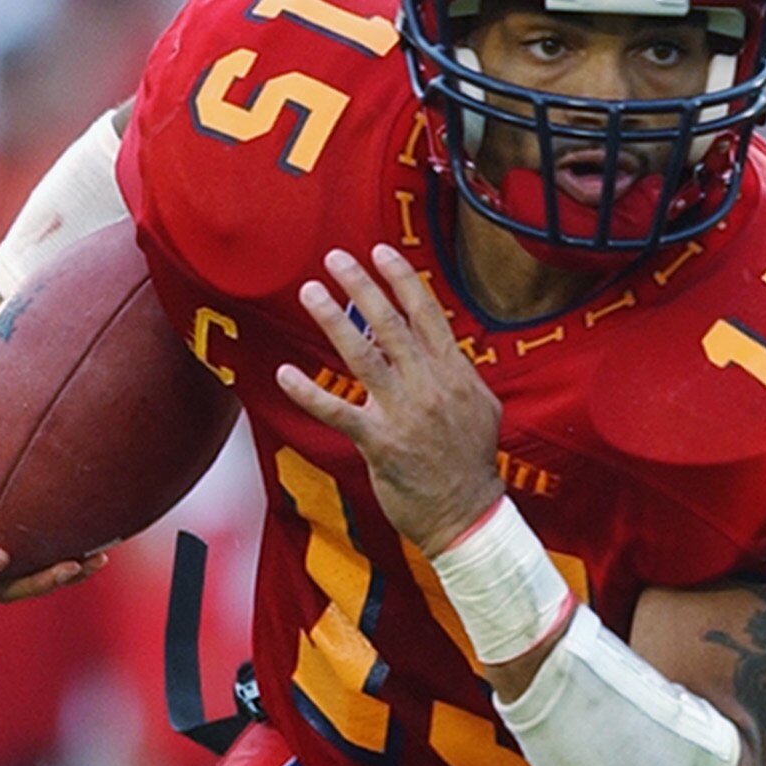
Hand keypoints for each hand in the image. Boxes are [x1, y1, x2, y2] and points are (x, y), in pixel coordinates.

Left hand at [277, 245, 501, 556]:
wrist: (468, 514)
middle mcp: (429, 385)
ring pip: (363, 354)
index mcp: (454, 372)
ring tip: (310, 292)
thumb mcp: (481, 407)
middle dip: (361, 285)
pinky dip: (307, 391)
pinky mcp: (379, 443)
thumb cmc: (472, 462)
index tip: (381, 251)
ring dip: (333, 318)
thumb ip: (458, 373)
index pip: (427, 313)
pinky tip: (284, 373)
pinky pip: (336, 410)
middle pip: (390, 323)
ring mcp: (403, 413)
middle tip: (335, 258)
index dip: (402, 279)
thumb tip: (442, 347)